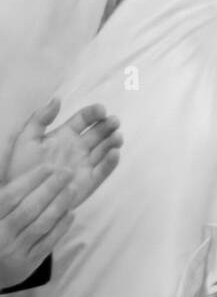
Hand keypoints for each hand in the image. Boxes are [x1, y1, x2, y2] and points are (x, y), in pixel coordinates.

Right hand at [0, 158, 74, 289]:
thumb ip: (4, 189)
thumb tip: (16, 162)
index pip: (11, 196)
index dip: (31, 180)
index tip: (49, 166)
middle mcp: (1, 235)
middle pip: (29, 208)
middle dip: (50, 188)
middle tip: (67, 171)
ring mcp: (14, 251)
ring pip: (41, 225)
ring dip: (59, 205)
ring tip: (72, 188)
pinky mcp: (27, 265)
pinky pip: (47, 243)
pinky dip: (60, 228)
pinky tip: (71, 213)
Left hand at [4, 98, 121, 209]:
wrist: (20, 198)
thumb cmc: (20, 169)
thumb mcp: (25, 139)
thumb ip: (40, 118)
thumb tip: (58, 99)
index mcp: (64, 135)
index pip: (84, 119)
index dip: (94, 113)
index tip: (101, 110)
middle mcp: (77, 148)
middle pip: (98, 133)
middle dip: (108, 125)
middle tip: (114, 121)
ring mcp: (84, 165)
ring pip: (104, 150)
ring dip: (112, 142)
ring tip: (117, 137)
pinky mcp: (88, 183)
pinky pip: (103, 171)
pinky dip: (111, 163)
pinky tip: (114, 153)